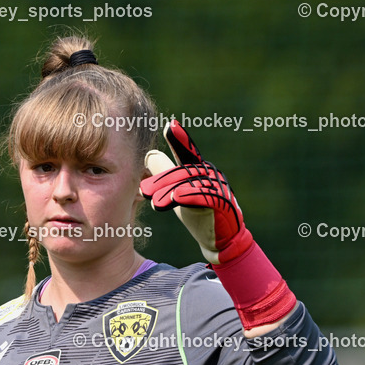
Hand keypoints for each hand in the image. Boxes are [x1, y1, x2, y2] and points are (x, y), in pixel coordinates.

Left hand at [139, 120, 253, 264]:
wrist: (219, 239)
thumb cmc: (199, 211)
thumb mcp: (178, 191)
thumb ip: (166, 174)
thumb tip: (148, 156)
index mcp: (199, 170)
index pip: (188, 153)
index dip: (181, 140)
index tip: (171, 126)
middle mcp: (210, 175)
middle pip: (183, 173)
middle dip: (162, 181)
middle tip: (143, 190)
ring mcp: (217, 188)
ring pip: (190, 185)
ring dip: (170, 191)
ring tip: (153, 202)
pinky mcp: (221, 203)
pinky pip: (203, 197)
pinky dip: (188, 196)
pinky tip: (175, 198)